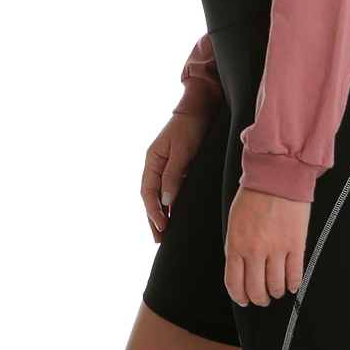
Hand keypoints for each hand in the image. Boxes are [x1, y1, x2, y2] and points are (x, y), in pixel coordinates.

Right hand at [141, 112, 210, 243]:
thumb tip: (166, 202)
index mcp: (152, 161)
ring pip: (160, 196)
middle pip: (151, 197)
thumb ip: (173, 176)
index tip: (161, 227)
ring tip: (164, 234)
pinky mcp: (178, 168)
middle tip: (159, 239)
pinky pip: (170, 190)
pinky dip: (170, 204)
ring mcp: (166, 167)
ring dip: (161, 214)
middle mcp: (156, 166)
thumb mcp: (181, 151)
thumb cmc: (190, 128)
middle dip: (154, 218)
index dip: (153, 211)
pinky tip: (174, 216)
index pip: (148, 192)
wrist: (201, 111)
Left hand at [224, 185, 310, 306]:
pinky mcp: (296, 244)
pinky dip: (293, 284)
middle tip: (263, 298)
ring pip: (276, 285)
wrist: (278, 174)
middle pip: (256, 289)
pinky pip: (295, 274)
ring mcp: (276, 248)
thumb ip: (235, 245)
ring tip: (277, 290)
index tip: (244, 299)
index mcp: (236, 243)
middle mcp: (255, 249)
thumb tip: (239, 268)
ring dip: (276, 292)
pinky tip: (292, 284)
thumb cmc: (255, 193)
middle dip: (259, 298)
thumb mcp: (235, 220)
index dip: (240, 296)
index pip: (234, 282)